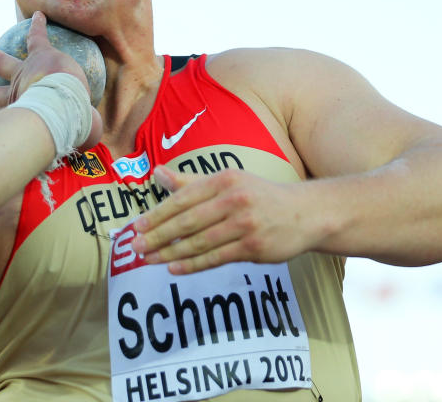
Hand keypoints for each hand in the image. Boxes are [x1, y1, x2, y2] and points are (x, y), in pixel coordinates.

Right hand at [0, 11, 101, 147]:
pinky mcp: (42, 56)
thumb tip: (90, 148)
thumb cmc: (67, 127)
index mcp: (22, 116)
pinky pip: (35, 37)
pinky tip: (38, 16)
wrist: (63, 107)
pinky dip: (36, 26)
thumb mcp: (70, 138)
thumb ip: (79, 138)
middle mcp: (17, 96)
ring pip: (1, 63)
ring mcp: (26, 74)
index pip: (8, 118)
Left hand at [131, 166, 313, 273]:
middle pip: (187, 221)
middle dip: (158, 236)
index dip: (158, 213)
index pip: (183, 198)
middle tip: (136, 246)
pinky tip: (174, 268)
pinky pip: (216, 258)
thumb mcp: (228, 181)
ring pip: (199, 242)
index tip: (137, 226)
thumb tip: (157, 173)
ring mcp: (245, 224)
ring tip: (149, 260)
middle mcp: (234, 199)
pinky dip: (192, 264)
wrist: (305, 213)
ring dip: (170, 253)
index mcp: (223, 180)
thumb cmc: (259, 196)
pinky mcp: (253, 247)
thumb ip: (190, 181)